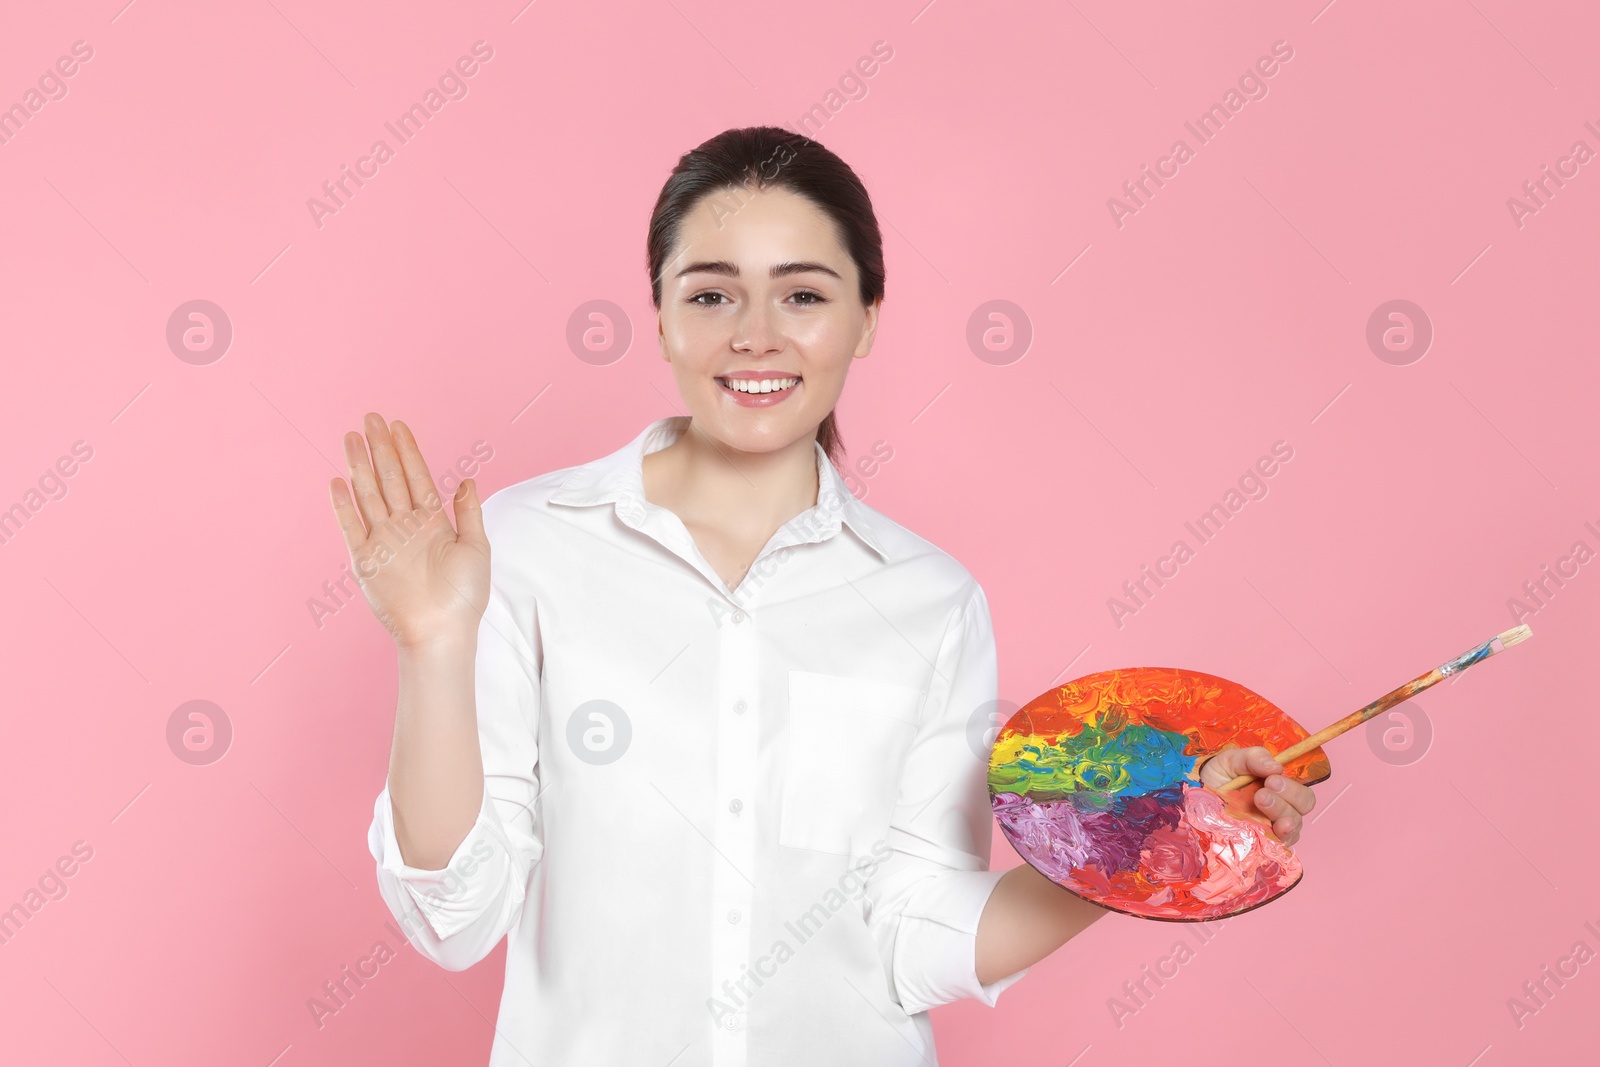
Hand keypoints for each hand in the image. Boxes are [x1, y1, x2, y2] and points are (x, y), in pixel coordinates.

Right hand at [328, 412, 489, 649]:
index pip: (417, 477)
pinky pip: (351, 528)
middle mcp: (405, 527)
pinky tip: (337, 482)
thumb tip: (467, 480)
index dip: (407, 450)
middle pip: (389, 478)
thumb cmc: (465, 596)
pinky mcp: (366, 562)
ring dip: (360, 466)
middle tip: (371, 418)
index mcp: (432, 522)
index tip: (398, 425)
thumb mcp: (476, 547)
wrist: (443, 631)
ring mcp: (384, 542)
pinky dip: (343, 506)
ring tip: (351, 437)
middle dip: (380, 448)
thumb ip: (468, 512)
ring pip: (369, 495)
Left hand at [1198, 746, 1315, 846]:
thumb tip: (1276, 766)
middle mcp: (1281, 810)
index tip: (1271, 780)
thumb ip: (1253, 758)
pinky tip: (1267, 832)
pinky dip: (1274, 840)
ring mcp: (1271, 828)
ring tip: (1260, 804)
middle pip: (1302, 811)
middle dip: (1287, 801)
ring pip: (1292, 829)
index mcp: (1280, 790)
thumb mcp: (1232, 760)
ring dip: (1280, 817)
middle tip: (1262, 794)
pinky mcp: (1260, 843)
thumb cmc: (1218, 776)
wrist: (1195, 796)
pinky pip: (1276, 847)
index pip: (1301, 794)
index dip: (1291, 788)